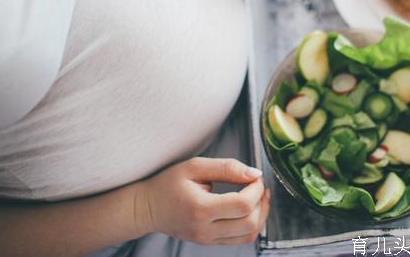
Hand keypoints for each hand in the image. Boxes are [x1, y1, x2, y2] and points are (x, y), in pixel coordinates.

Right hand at [136, 157, 269, 244]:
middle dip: (262, 201)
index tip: (255, 177)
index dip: (256, 189)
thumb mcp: (195, 166)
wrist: (147, 208)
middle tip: (258, 185)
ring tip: (258, 197)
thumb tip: (254, 174)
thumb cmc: (168, 184)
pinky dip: (251, 224)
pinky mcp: (210, 243)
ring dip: (260, 215)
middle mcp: (205, 229)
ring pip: (249, 235)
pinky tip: (248, 208)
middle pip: (250, 222)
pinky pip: (240, 240)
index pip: (243, 204)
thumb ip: (226, 168)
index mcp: (200, 208)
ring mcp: (207, 239)